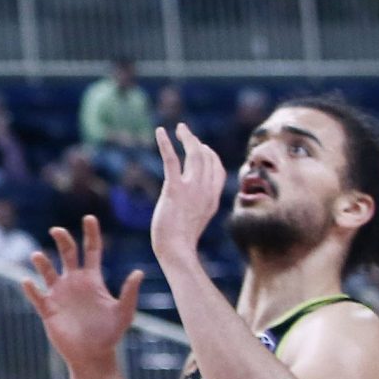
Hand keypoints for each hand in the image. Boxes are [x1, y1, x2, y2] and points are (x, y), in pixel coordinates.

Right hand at [21, 215, 142, 374]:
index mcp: (93, 279)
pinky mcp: (48, 309)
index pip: (91, 250)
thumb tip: (139, 272)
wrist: (93, 356)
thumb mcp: (124, 313)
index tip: (89, 218)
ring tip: (37, 255)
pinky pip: (36, 295)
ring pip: (47, 271)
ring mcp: (59, 294)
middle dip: (62, 240)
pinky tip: (27, 281)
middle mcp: (74, 282)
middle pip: (67, 253)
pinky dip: (31, 288)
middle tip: (57, 231)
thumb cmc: (110, 335)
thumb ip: (129, 293)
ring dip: (42, 262)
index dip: (91, 233)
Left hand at [151, 124, 224, 259]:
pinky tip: (160, 131)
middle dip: (197, 142)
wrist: (176, 250)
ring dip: (187, 137)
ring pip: (194, 155)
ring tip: (179, 128)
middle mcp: (206, 191)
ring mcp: (192, 189)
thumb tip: (191, 200)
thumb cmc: (181, 241)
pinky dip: (166, 143)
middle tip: (185, 132)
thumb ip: (198, 205)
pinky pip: (172, 161)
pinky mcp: (174, 189)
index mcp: (212, 198)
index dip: (210, 155)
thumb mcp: (196, 220)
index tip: (201, 146)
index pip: (218, 169)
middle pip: (207, 158)